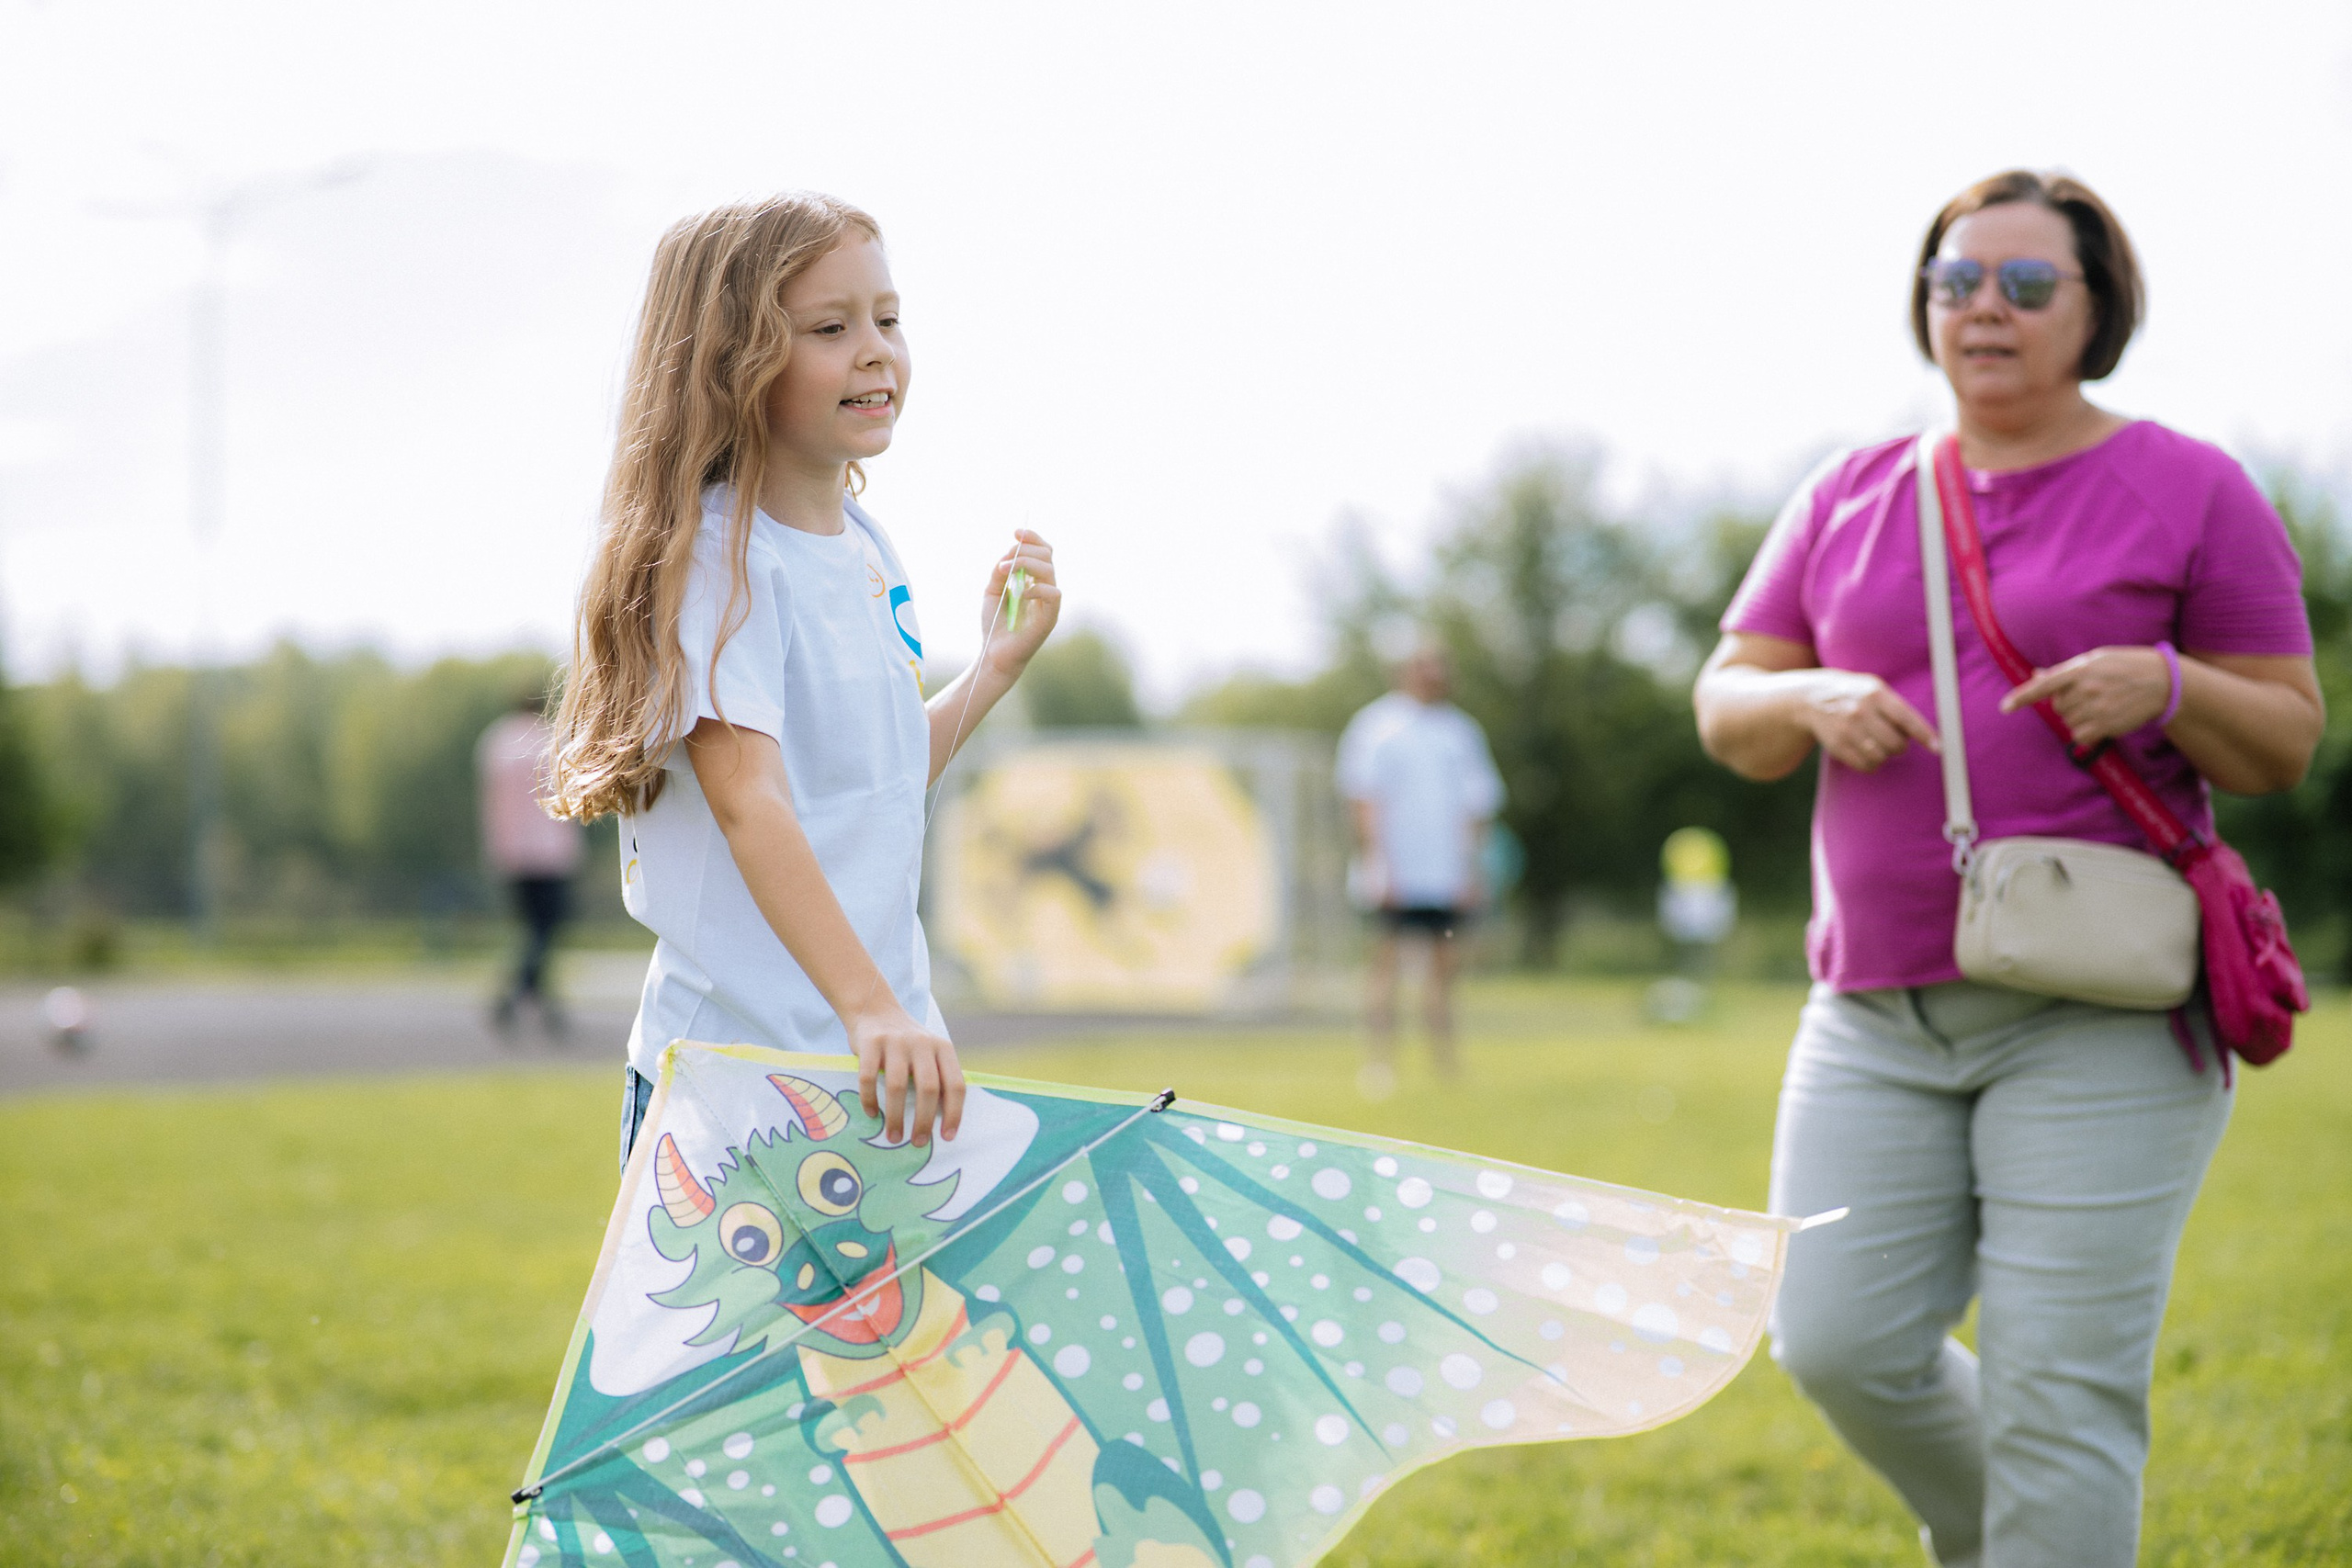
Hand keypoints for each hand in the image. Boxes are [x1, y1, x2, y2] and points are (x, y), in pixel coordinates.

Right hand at [847, 1002, 965, 1145]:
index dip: (954, 1113)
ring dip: (895, 1117)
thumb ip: (936, 1076)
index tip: (947, 1137)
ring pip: (898, 1086)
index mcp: (943, 1048)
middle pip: (928, 1088)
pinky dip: (870, 1100)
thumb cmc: (906, 1042)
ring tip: (894, 1137)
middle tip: (918, 1143)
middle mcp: (922, 1043)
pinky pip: (869, 1078)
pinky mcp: (870, 1043)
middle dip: (923, 1120)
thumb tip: (940, 1123)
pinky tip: (871, 1114)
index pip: (955, 1084)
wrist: (875, 1009)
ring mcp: (895, 1042)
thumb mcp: (929, 1052)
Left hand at [981, 529, 1061, 674]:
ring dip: (1024, 564)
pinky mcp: (1050, 617)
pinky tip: (1018, 594)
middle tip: (1004, 559)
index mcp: (1034, 580)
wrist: (994, 654)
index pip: (1043, 552)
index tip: (1015, 532)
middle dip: (1026, 550)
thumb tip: (1010, 552)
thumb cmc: (994, 624)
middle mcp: (1045, 588)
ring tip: (1002, 571)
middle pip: (1047, 556)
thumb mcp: (992, 590)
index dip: (1033, 538)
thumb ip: (1001, 571)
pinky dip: (1034, 588)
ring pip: (1048, 570)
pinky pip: (1052, 593)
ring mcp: (1049, 602)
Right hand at [1802, 669, 1938, 772]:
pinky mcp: (1837, 745)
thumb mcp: (1874, 689)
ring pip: (1881, 757)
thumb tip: (1923, 734)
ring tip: (1877, 744)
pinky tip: (1866, 753)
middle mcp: (1861, 711)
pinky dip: (1871, 763)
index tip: (1937, 747)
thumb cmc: (1854, 694)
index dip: (1924, 735)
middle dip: (1900, 746)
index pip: (1906, 718)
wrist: (1812, 697)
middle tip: (1893, 739)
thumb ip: (1897, 707)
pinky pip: (1865, 765)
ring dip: (1884, 755)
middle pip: (1895, 743)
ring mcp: (1847, 729)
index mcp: (1875, 694)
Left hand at [2000, 646, 2169, 746]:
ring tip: (2099, 704)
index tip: (2004, 708)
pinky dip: (2084, 731)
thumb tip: (2036, 675)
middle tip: (2088, 694)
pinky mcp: (2106, 726)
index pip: (2044, 685)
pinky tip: (2101, 718)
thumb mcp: (2096, 660)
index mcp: (2081, 669)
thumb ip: (2065, 671)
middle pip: (2057, 707)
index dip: (2022, 697)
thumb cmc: (2124, 667)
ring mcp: (2097, 709)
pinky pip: (2080, 736)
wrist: (2161, 681)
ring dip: (2077, 717)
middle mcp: (2087, 689)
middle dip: (2066, 703)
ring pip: (2067, 722)